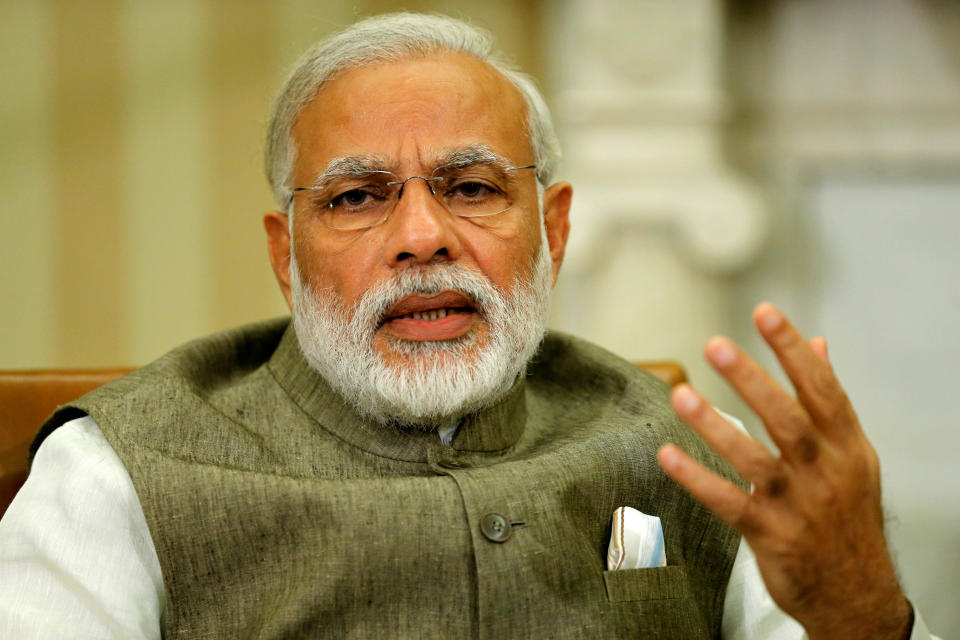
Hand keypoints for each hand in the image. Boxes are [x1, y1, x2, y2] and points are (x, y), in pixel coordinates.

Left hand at [657, 303, 911, 639]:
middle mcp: (825, 472)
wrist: (856, 595)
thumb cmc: (847, 515)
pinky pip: (729, 504)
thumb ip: (830, 400)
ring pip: (754, 460)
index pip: (822, 388)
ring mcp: (798, 505)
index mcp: (847, 446)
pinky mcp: (771, 535)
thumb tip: (818, 344)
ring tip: (680, 394)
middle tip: (715, 345)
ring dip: (714, 425)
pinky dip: (697, 479)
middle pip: (788, 419)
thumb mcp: (854, 456)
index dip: (792, 350)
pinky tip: (667, 455)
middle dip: (752, 379)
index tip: (765, 313)